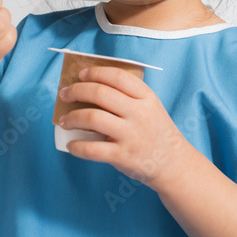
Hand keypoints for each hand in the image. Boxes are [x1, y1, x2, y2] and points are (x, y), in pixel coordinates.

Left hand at [58, 65, 194, 191]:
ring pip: (93, 118)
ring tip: (64, 121)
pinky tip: (71, 145)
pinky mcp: (123, 156)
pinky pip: (92, 149)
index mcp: (146, 97)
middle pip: (100, 93)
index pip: (117, 76)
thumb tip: (90, 87)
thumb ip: (128, 96)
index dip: (95, 72)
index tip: (80, 75)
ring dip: (72, 117)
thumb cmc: (155, 132)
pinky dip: (77, 146)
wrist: (172, 164)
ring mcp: (131, 135)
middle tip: (65, 95)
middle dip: (76, 91)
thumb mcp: (151, 107)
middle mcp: (139, 114)